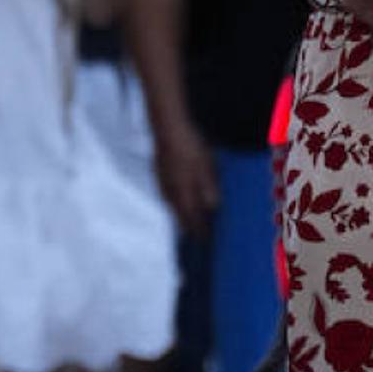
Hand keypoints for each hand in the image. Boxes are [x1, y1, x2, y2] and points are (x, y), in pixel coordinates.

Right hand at [155, 118, 219, 233]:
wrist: (168, 130)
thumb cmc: (190, 147)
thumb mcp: (206, 165)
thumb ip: (208, 186)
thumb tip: (213, 206)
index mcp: (183, 191)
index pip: (191, 217)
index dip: (198, 228)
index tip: (204, 241)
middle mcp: (171, 191)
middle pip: (180, 214)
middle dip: (188, 225)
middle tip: (194, 235)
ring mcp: (163, 183)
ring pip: (172, 204)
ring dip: (180, 214)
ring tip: (186, 222)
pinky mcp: (159, 174)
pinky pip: (168, 194)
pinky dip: (174, 202)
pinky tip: (177, 199)